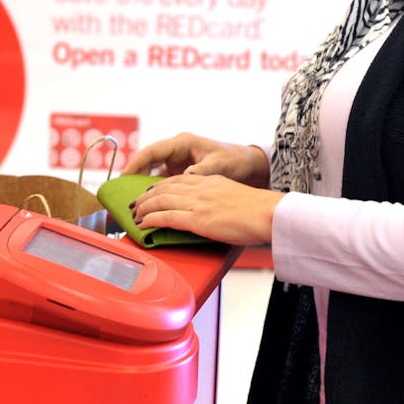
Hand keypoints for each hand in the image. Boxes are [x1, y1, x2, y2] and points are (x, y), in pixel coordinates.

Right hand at [124, 132, 270, 186]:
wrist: (250, 166)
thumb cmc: (235, 161)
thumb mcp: (219, 165)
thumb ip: (200, 172)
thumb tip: (183, 180)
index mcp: (182, 143)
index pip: (152, 151)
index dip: (136, 162)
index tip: (123, 176)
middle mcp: (176, 150)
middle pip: (148, 161)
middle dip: (134, 175)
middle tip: (119, 191)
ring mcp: (177, 161)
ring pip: (152, 171)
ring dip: (142, 184)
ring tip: (131, 199)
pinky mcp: (181, 172)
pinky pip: (162, 180)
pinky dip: (154, 190)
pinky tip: (149, 203)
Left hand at [132, 172, 282, 246]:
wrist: (269, 214)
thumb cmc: (259, 211)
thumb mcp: (234, 195)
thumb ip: (219, 197)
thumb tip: (212, 209)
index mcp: (210, 181)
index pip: (178, 179)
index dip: (160, 186)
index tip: (150, 192)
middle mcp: (201, 188)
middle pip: (164, 188)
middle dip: (146, 196)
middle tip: (136, 203)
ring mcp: (198, 203)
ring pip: (161, 200)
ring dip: (144, 207)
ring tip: (134, 215)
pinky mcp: (198, 219)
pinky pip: (166, 217)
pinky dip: (151, 219)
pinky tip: (143, 223)